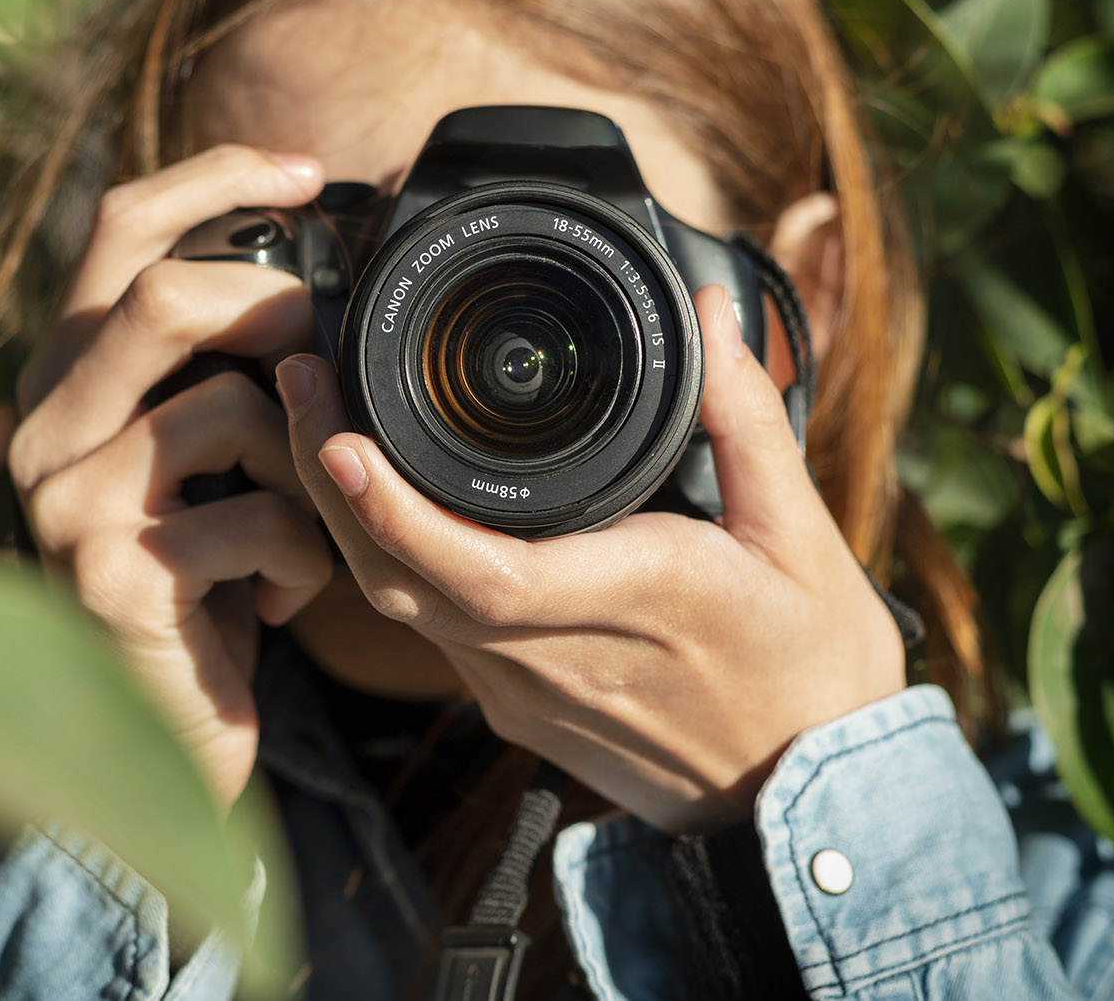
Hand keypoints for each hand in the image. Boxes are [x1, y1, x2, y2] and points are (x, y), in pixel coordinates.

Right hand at [10, 145, 334, 809]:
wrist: (166, 728)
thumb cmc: (203, 574)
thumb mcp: (206, 454)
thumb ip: (226, 364)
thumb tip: (323, 262)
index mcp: (69, 374)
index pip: (119, 227)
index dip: (214, 176)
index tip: (310, 172)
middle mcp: (42, 424)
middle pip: (164, 298)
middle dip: (275, 316)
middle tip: (326, 366)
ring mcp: (62, 501)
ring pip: (227, 409)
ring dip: (303, 467)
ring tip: (301, 526)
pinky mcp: (105, 575)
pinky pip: (253, 519)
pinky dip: (303, 556)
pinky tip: (283, 595)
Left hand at [276, 285, 905, 833]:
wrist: (809, 801)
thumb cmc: (815, 669)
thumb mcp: (802, 535)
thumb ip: (747, 416)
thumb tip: (714, 311)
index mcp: (634, 601)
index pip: (480, 570)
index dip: (392, 510)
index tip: (337, 437)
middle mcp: (556, 658)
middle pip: (401, 583)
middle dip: (331, 482)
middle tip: (299, 380)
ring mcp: (526, 693)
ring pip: (403, 608)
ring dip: (349, 518)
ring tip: (322, 420)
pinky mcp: (517, 709)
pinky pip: (431, 630)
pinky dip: (393, 559)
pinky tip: (381, 500)